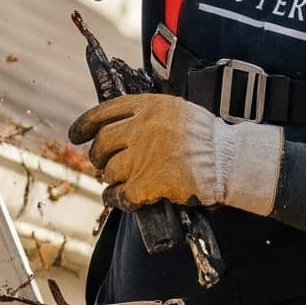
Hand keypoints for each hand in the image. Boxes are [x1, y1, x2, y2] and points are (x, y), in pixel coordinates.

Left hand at [67, 91, 282, 214]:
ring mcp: (144, 156)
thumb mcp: (179, 111)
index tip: (75, 135)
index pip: (104, 112)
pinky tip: (119, 197)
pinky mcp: (149, 182)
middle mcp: (142, 128)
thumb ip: (151, 115)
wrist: (230, 160)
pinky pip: (120, 193)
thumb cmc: (209, 138)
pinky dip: (116, 198)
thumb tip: (123, 128)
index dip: (85, 125)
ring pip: (110, 170)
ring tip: (119, 181)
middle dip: (99, 156)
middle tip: (104, 164)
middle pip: (102, 143)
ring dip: (111, 178)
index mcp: (149, 106)